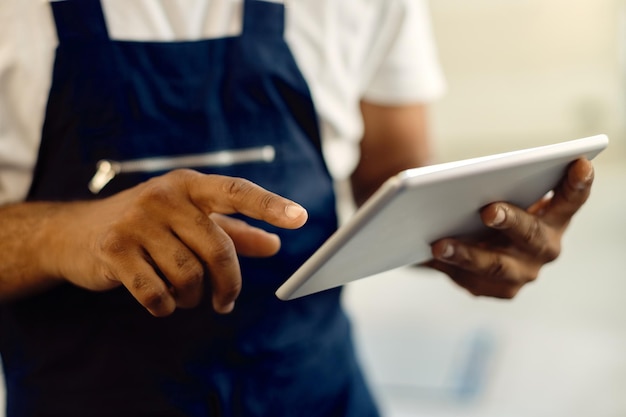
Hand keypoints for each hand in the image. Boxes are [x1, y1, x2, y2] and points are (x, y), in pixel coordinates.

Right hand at [46, 170, 307, 315]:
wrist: (74, 233)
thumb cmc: (146, 225)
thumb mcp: (189, 220)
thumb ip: (234, 232)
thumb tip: (276, 246)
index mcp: (189, 185)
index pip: (237, 192)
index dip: (270, 205)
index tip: (300, 218)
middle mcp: (164, 196)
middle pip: (218, 249)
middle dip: (228, 284)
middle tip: (226, 301)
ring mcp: (136, 221)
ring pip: (189, 275)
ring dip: (193, 297)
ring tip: (185, 296)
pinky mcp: (113, 250)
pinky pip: (156, 292)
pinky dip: (166, 307)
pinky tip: (163, 303)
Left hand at [425, 158, 593, 298]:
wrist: (473, 236)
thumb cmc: (490, 203)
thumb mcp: (499, 190)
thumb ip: (498, 183)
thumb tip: (468, 181)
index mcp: (555, 217)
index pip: (571, 199)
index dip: (577, 185)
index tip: (579, 164)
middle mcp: (546, 247)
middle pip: (531, 235)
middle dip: (510, 222)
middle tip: (488, 210)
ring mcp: (523, 272)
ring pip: (495, 266)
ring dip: (466, 254)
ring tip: (439, 244)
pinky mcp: (498, 290)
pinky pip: (471, 280)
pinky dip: (449, 266)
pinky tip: (429, 256)